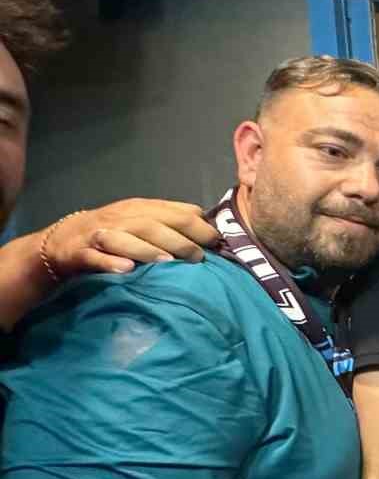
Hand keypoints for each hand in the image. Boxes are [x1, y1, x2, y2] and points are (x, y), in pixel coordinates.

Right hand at [43, 199, 217, 277]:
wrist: (63, 239)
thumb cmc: (115, 231)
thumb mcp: (142, 219)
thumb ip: (172, 220)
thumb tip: (209, 225)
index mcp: (140, 208)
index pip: (174, 212)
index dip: (197, 226)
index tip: (216, 241)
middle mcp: (122, 218)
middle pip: (153, 225)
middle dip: (178, 239)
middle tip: (199, 257)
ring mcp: (100, 234)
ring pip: (126, 238)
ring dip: (148, 250)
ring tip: (169, 263)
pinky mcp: (81, 253)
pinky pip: (96, 257)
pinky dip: (111, 263)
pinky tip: (126, 270)